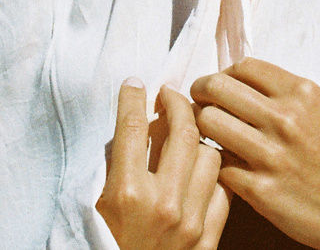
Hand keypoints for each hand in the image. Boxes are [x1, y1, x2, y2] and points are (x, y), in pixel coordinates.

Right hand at [96, 79, 230, 249]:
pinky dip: (215, 176)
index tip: (136, 85)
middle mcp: (161, 204)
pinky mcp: (208, 240)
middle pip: (183, 130)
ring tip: (190, 134)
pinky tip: (204, 170)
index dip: (134, 97)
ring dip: (201, 139)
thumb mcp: (96, 206)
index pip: (133, 126)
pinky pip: (223, 190)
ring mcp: (189, 223)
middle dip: (177, 102)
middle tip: (170, 95)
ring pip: (211, 154)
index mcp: (126, 193)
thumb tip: (137, 121)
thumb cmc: (105, 248)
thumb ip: (117, 163)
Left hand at [191, 59, 319, 249]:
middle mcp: (286, 119)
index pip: (243, 66)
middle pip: (217, 88)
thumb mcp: (314, 107)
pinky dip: (212, 161)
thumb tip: (231, 78)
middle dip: (201, 92)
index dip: (223, 73)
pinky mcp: (260, 190)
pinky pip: (216, 164)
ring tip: (207, 133)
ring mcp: (272, 155)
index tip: (219, 86)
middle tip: (200, 102)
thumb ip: (278, 89)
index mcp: (300, 92)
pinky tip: (220, 162)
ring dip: (200, 126)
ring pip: (208, 122)